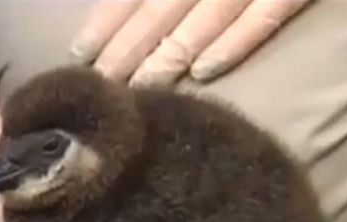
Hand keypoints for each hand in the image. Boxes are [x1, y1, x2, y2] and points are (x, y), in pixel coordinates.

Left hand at [70, 0, 309, 85]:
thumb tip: (112, 5)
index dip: (105, 21)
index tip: (80, 54)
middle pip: (160, 6)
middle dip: (127, 49)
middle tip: (104, 87)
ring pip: (205, 15)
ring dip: (170, 56)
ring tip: (142, 88)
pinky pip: (266, 11)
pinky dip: (235, 41)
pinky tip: (205, 72)